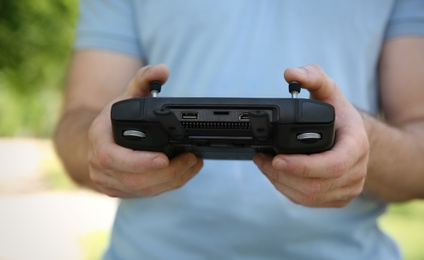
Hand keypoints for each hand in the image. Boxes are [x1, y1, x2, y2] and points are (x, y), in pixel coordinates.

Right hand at [87, 64, 202, 197]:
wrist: (97, 141)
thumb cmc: (113, 119)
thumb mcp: (126, 95)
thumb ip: (144, 79)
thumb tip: (163, 70)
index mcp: (98, 141)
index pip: (112, 158)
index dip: (139, 162)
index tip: (165, 158)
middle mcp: (99, 166)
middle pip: (135, 180)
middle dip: (169, 173)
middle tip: (191, 159)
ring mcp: (109, 182)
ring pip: (144, 191)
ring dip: (173, 180)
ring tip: (193, 165)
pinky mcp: (121, 192)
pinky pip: (147, 193)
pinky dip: (168, 185)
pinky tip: (184, 174)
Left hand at [253, 64, 368, 207]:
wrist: (353, 138)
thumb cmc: (339, 116)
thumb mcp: (329, 91)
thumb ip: (313, 77)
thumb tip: (290, 72)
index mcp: (357, 146)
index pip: (331, 165)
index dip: (301, 166)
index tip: (275, 158)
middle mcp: (356, 171)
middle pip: (314, 185)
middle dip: (280, 174)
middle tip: (260, 158)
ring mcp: (348, 188)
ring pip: (308, 197)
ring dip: (279, 182)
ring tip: (264, 165)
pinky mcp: (337, 198)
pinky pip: (308, 202)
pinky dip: (286, 189)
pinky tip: (276, 175)